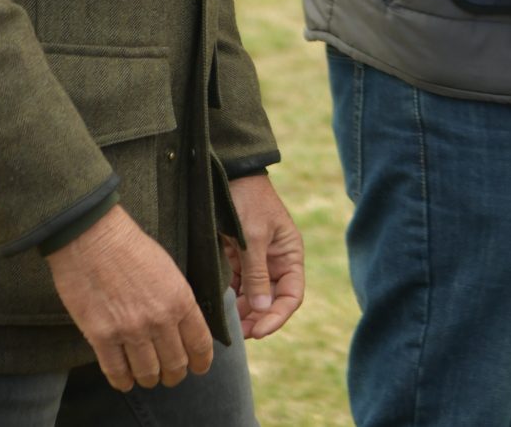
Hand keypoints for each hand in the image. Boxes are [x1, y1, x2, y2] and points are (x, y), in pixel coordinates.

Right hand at [45, 204, 211, 391]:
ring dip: (149, 379)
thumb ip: (177, 301)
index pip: (199, 343)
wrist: (92, 237)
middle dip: (175, 374)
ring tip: (147, 378)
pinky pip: (116, 371)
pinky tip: (125, 381)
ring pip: (147, 372)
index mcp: (181, 300)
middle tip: (170, 375)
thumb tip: (182, 327)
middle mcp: (159, 320)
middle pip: (175, 364)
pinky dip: (122, 381)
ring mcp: (130, 330)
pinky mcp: (101, 337)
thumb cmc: (131, 248)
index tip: (199, 368)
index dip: (201, 362)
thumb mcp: (168, 270)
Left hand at [223, 173, 304, 340]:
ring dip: (243, 313)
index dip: (277, 316)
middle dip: (257, 319)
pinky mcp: (237, 260)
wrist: (227, 174)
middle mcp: (275, 261)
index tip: (258, 331)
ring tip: (227, 327)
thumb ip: (257, 274)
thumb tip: (263, 310)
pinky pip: (237, 287)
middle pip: (271, 301)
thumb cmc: (247, 200)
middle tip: (238, 335)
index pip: (291, 295)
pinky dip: (230, 300)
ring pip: (253, 298)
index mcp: (289, 255)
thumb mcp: (253, 237)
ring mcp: (256, 261)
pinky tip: (220, 310)